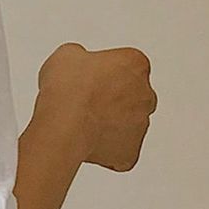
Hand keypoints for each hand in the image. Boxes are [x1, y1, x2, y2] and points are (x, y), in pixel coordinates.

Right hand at [37, 42, 157, 170]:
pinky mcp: (131, 152)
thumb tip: (77, 66)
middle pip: (134, 96)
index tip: (90, 80)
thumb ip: (82, 57)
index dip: (107, 74)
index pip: (128, 67)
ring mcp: (141, 124)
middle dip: (115, 101)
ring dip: (112, 125)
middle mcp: (146, 94)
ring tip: (84, 126)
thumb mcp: (67, 55)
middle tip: (88, 104)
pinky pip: (122, 153)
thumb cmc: (68, 89)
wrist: (63, 124)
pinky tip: (89, 145)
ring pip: (129, 125)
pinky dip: (109, 152)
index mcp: (136, 64)